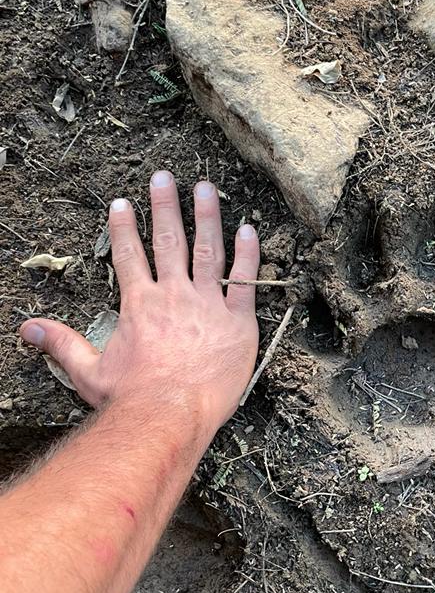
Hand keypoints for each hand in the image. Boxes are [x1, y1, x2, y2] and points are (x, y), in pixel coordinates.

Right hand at [19, 171, 260, 435]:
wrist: (171, 415)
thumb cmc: (131, 399)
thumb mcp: (88, 372)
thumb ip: (62, 344)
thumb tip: (27, 329)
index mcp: (139, 304)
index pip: (129, 255)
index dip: (124, 227)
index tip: (122, 202)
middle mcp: (174, 296)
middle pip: (168, 240)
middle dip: (165, 205)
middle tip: (164, 177)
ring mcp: (208, 305)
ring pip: (208, 251)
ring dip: (206, 216)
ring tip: (206, 188)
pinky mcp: (238, 321)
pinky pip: (245, 281)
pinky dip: (248, 254)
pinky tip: (249, 230)